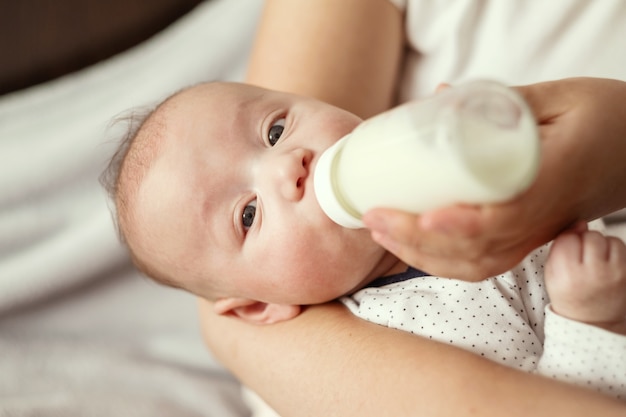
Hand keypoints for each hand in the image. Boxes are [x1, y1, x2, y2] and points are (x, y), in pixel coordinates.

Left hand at [363, 77, 625, 279]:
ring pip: (477, 265)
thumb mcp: (560, 96)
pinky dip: (443, 262)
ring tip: (380, 232)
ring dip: (423, 256)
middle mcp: (546, 217)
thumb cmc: (607, 117)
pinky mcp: (530, 238)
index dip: (463, 223)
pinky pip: (484, 264)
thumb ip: (501, 100)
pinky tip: (410, 246)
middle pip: (478, 249)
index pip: (506, 214)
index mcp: (558, 177)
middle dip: (419, 241)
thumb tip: (435, 98)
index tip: (423, 216)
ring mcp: (538, 234)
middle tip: (375, 218)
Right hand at [545, 228, 625, 334]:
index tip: (566, 255)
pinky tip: (606, 263)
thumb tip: (580, 223)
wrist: (592, 320)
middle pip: (590, 236)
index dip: (566, 242)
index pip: (567, 239)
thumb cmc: (569, 293)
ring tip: (594, 260)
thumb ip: (560, 246)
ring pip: (607, 239)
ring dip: (600, 245)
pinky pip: (620, 246)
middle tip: (581, 258)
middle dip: (584, 242)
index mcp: (566, 276)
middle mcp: (591, 275)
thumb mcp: (552, 273)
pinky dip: (613, 250)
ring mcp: (613, 275)